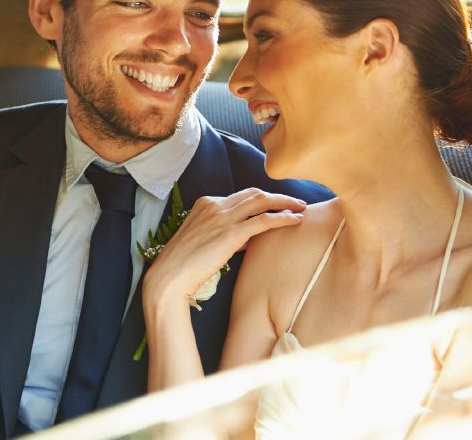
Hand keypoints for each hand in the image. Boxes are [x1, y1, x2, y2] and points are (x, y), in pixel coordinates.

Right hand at [144, 188, 305, 306]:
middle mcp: (214, 205)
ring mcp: (223, 217)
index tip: (277, 207)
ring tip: (301, 208)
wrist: (169, 279)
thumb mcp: (203, 240)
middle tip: (296, 203)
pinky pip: (264, 220)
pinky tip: (296, 221)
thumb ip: (225, 233)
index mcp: (205, 203)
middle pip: (254, 193)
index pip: (241, 196)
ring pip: (262, 201)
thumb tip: (248, 237)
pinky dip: (283, 218)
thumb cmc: (184, 266)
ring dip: (285, 203)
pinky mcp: (231, 233)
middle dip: (278, 196)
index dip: (261, 201)